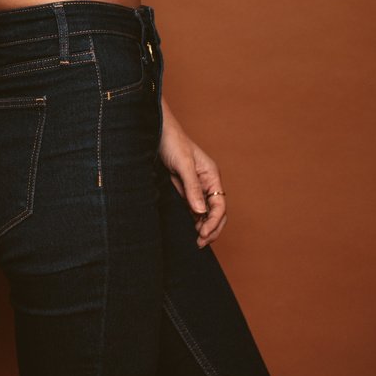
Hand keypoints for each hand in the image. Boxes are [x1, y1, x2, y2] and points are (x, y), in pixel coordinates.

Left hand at [159, 107, 226, 246]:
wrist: (156, 132)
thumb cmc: (173, 142)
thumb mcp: (183, 165)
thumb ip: (192, 187)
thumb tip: (200, 211)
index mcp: (212, 176)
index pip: (219, 204)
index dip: (214, 221)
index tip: (203, 233)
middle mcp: (207, 182)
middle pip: (216, 211)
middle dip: (212, 228)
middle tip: (200, 243)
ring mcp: (196, 186)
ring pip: (205, 212)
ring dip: (203, 226)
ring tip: (196, 241)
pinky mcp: (184, 188)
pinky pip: (193, 207)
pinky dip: (194, 219)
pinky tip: (189, 228)